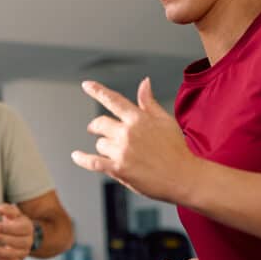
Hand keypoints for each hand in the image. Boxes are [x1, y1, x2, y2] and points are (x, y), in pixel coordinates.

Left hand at [0, 203, 33, 259]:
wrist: (22, 234)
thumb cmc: (15, 221)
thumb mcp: (13, 212)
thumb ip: (7, 209)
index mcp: (28, 227)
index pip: (19, 229)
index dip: (6, 228)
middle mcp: (28, 241)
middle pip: (16, 242)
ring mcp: (24, 252)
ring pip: (12, 254)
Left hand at [71, 78, 198, 203]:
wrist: (184, 176)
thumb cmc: (177, 149)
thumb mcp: (165, 120)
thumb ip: (149, 102)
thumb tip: (144, 82)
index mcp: (139, 119)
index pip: (114, 100)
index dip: (98, 91)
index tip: (86, 85)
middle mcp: (128, 132)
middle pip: (100, 124)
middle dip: (96, 127)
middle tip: (94, 129)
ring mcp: (122, 151)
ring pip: (100, 144)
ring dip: (104, 147)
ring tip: (118, 154)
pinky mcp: (119, 169)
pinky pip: (93, 162)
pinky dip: (82, 159)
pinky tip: (76, 156)